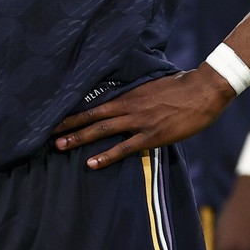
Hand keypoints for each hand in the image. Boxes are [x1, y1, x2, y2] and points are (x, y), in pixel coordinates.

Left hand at [52, 66, 233, 169]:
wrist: (203, 90)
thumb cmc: (180, 87)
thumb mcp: (152, 87)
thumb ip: (136, 95)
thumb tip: (125, 99)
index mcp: (128, 95)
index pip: (94, 103)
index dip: (74, 110)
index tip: (55, 115)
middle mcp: (128, 106)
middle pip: (91, 116)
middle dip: (68, 124)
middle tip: (46, 133)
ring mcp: (139, 121)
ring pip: (102, 130)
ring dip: (79, 138)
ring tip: (59, 146)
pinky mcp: (152, 135)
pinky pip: (125, 148)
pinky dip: (107, 156)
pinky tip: (92, 163)